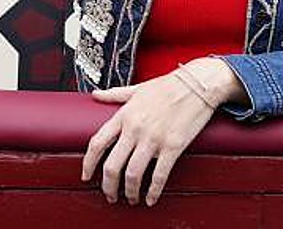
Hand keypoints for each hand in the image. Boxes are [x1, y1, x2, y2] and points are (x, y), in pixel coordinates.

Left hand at [82, 60, 234, 205]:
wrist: (196, 84)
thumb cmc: (167, 86)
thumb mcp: (136, 89)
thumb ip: (114, 94)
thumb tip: (95, 94)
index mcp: (124, 115)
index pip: (97, 143)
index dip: (88, 163)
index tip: (86, 175)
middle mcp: (135, 129)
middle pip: (112, 165)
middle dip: (108, 186)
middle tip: (110, 195)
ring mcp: (153, 139)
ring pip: (133, 174)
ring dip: (129, 192)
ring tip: (130, 198)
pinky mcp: (173, 146)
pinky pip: (159, 175)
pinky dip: (153, 191)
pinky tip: (151, 199)